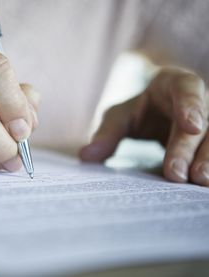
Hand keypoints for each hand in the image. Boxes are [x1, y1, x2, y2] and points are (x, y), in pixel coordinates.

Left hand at [79, 66, 208, 185]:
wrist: (159, 111)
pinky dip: (208, 165)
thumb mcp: (120, 116)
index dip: (191, 106)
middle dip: (188, 149)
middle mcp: (201, 100)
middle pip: (202, 123)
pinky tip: (203, 186)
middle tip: (176, 175)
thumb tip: (86, 155)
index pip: (187, 88)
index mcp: (175, 84)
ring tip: (199, 183)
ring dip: (208, 160)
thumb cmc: (140, 111)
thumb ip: (107, 133)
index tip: (192, 126)